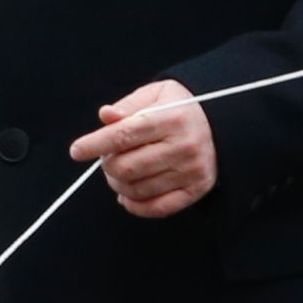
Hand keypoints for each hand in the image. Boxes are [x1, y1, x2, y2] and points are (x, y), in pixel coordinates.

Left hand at [72, 81, 217, 217]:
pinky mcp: (196, 190)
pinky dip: (135, 205)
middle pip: (127, 167)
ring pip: (138, 189)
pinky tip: (126, 194)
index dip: (95, 144)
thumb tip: (105, 116)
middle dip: (107, 165)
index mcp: (171, 118)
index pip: (124, 134)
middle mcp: (183, 146)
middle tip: (108, 158)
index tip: (77, 151)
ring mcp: (191, 171)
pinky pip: (157, 207)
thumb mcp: (158, 94)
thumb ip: (129, 105)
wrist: (225, 123)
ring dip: (118, 184)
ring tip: (118, 172)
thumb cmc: (182, 108)